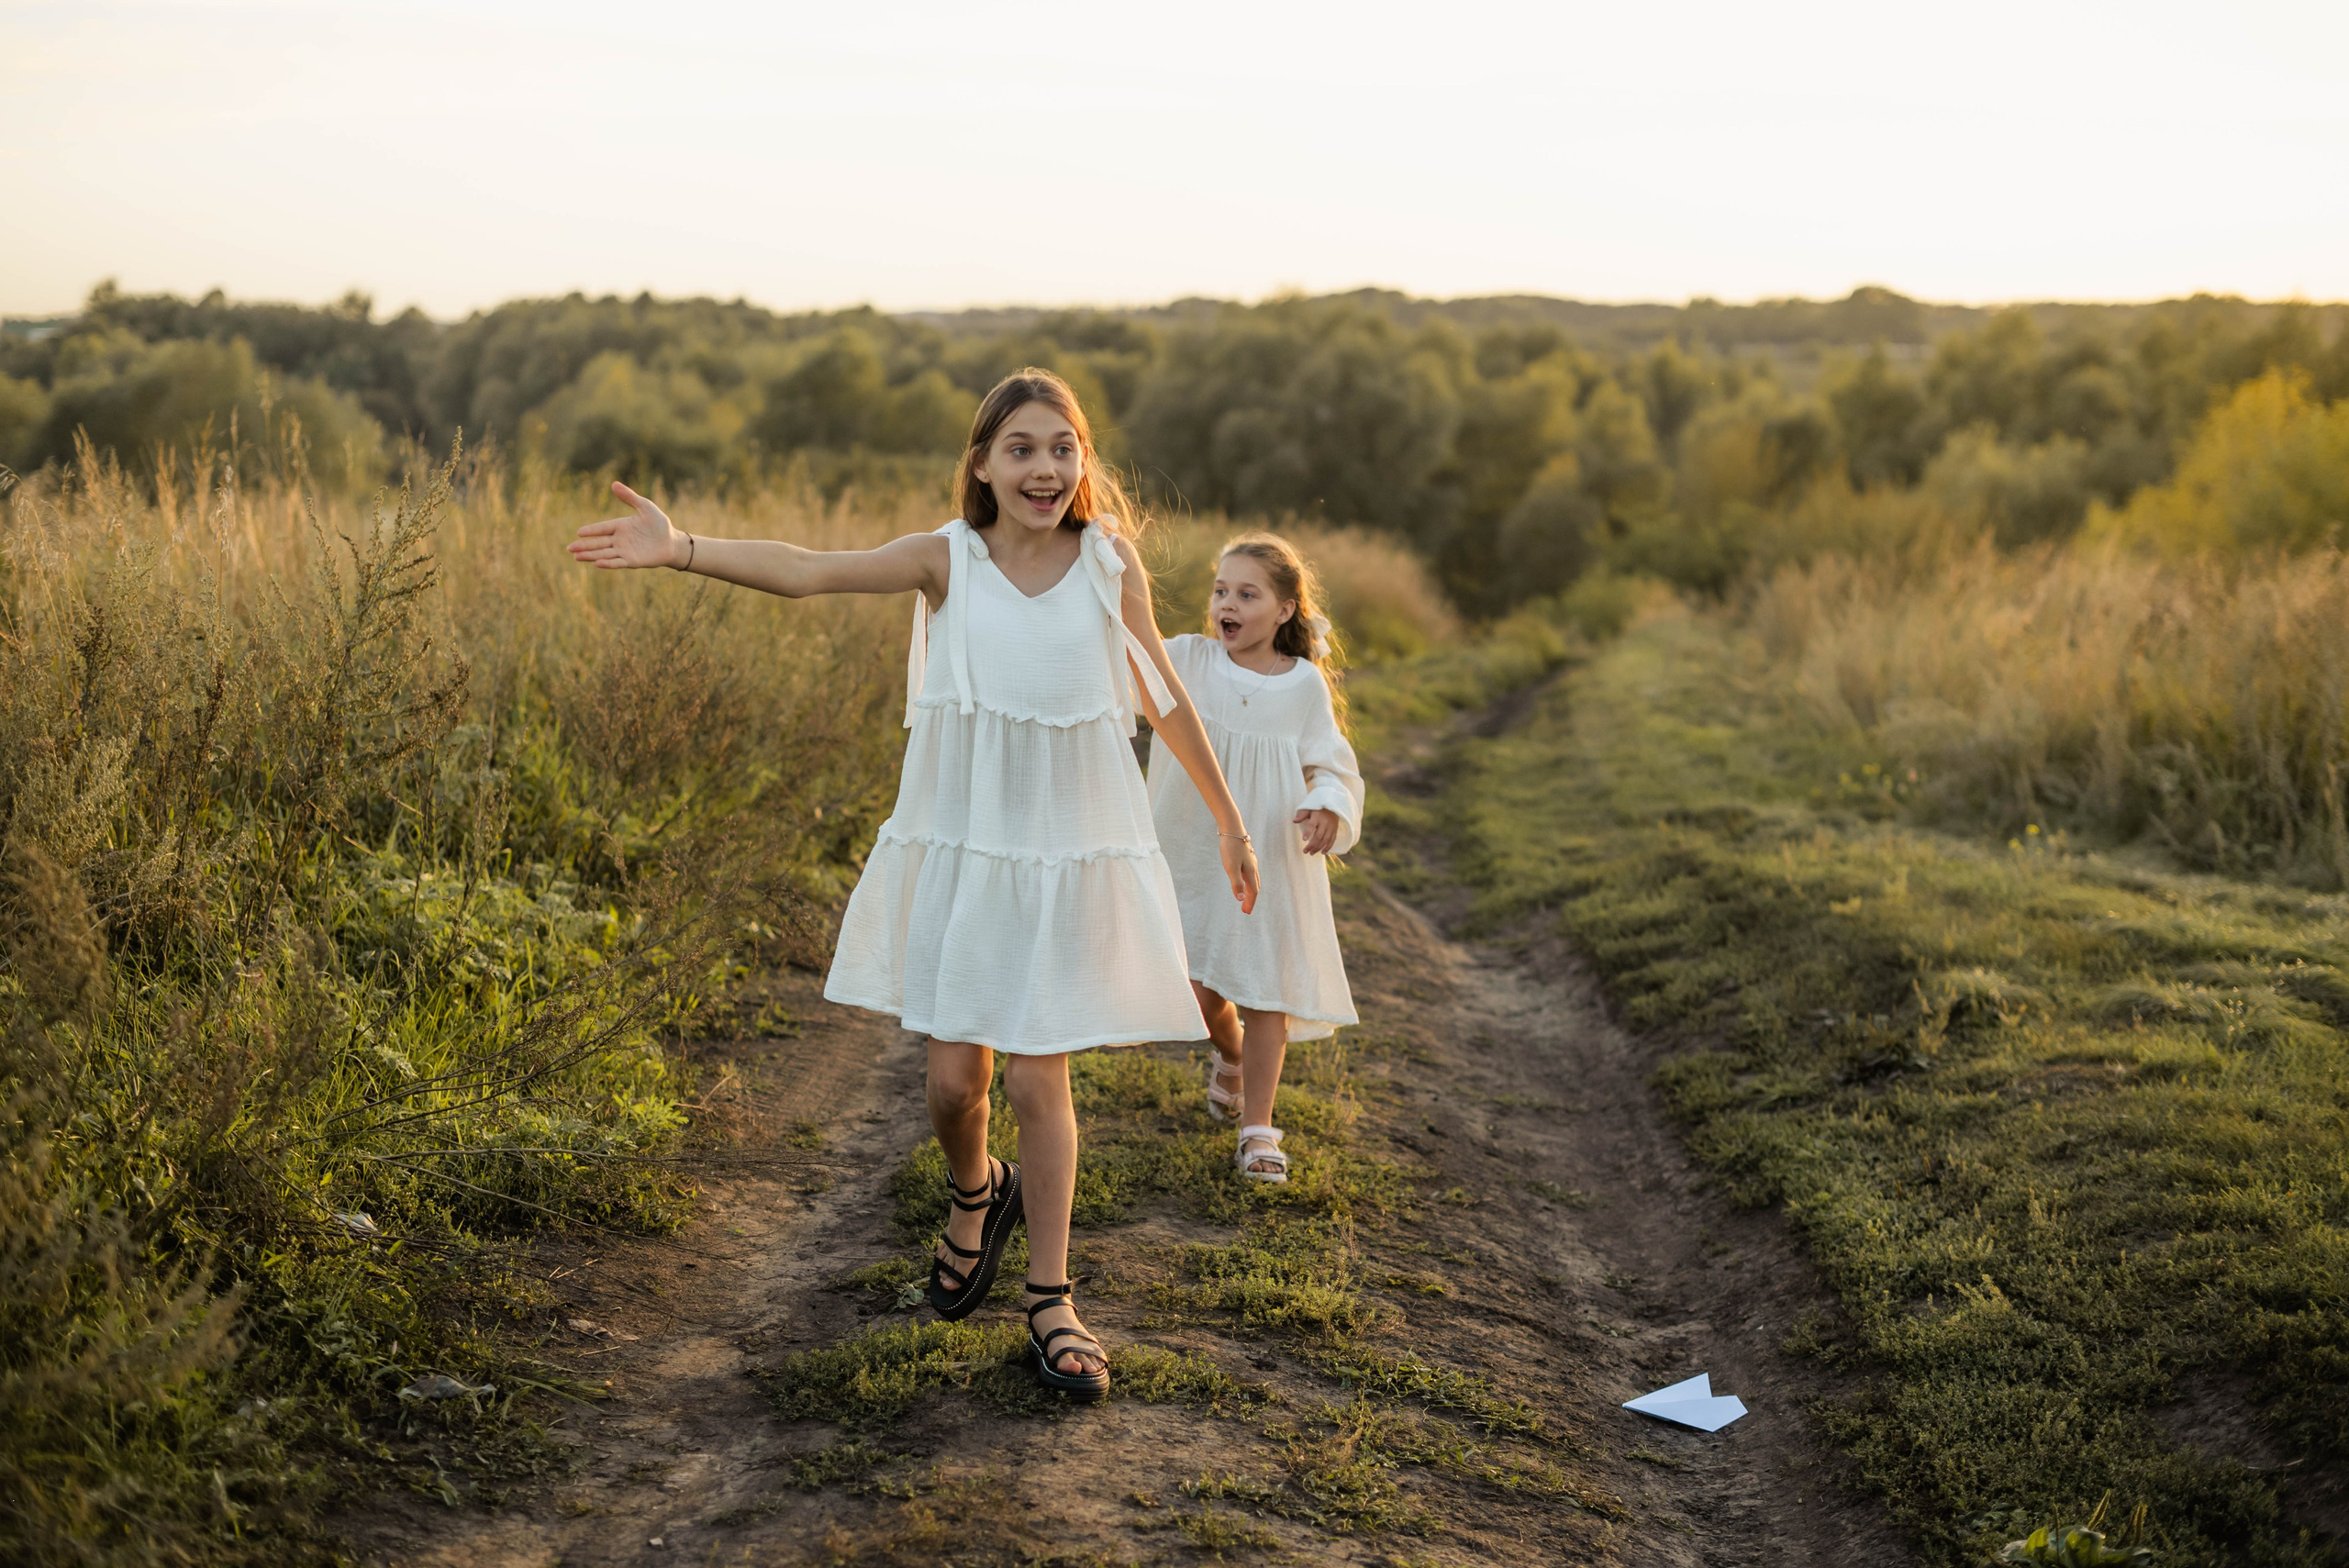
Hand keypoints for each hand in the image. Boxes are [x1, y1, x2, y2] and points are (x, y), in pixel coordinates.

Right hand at [568, 480, 687, 569]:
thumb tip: (614, 483)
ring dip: (591, 555)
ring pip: (604, 553)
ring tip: (577, 557)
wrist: (672, 542)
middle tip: (570, 548)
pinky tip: (597, 563)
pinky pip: (617, 562)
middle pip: (599, 542)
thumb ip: (630, 497)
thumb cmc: (659, 524)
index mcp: (620, 526)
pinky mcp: (631, 561)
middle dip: (584, 545)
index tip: (579, 532)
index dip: (591, 531)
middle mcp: (619, 539)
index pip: (602, 528)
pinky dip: (608, 563)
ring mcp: (624, 551)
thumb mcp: (646, 507)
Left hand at [1220, 833, 1259, 914]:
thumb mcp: (1231, 867)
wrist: (1232, 827)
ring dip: (1250, 890)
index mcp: (1251, 871)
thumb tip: (1240, 899)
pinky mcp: (1246, 855)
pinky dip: (1248, 881)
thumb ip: (1236, 883)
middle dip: (1251, 898)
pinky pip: (1250, 873)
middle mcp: (1253, 867)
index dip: (1250, 902)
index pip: (1253, 891)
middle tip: (1245, 909)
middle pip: (1255, 886)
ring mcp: (1250, 860)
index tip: (1246, 912)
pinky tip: (1242, 879)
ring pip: (1253, 879)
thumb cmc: (1231, 847)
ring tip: (1244, 897)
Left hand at [1295, 807, 1341, 855]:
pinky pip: (1332, 840)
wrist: (1333, 805)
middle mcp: (1325, 822)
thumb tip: (1294, 821)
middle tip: (1305, 851)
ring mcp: (1331, 827)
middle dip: (1312, 845)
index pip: (1312, 825)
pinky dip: (1328, 847)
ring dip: (1318, 848)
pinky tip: (1322, 852)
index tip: (1303, 839)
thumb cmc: (1318, 808)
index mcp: (1317, 816)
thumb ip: (1302, 815)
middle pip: (1319, 836)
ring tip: (1311, 853)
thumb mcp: (1309, 808)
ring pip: (1325, 840)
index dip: (1308, 832)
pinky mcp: (1335, 830)